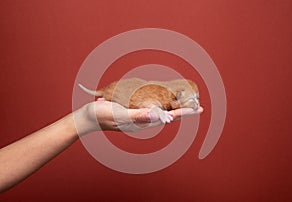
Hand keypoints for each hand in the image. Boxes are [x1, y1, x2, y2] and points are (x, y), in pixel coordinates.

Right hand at [76, 98, 202, 133]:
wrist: (89, 117)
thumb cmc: (103, 116)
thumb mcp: (120, 115)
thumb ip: (138, 116)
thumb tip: (158, 116)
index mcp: (143, 122)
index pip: (169, 118)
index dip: (185, 112)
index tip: (199, 109)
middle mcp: (144, 119)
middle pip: (168, 114)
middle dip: (184, 109)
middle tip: (198, 104)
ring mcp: (139, 115)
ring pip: (161, 110)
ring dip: (174, 105)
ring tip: (186, 101)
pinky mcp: (133, 110)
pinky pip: (151, 106)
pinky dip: (161, 102)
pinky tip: (164, 98)